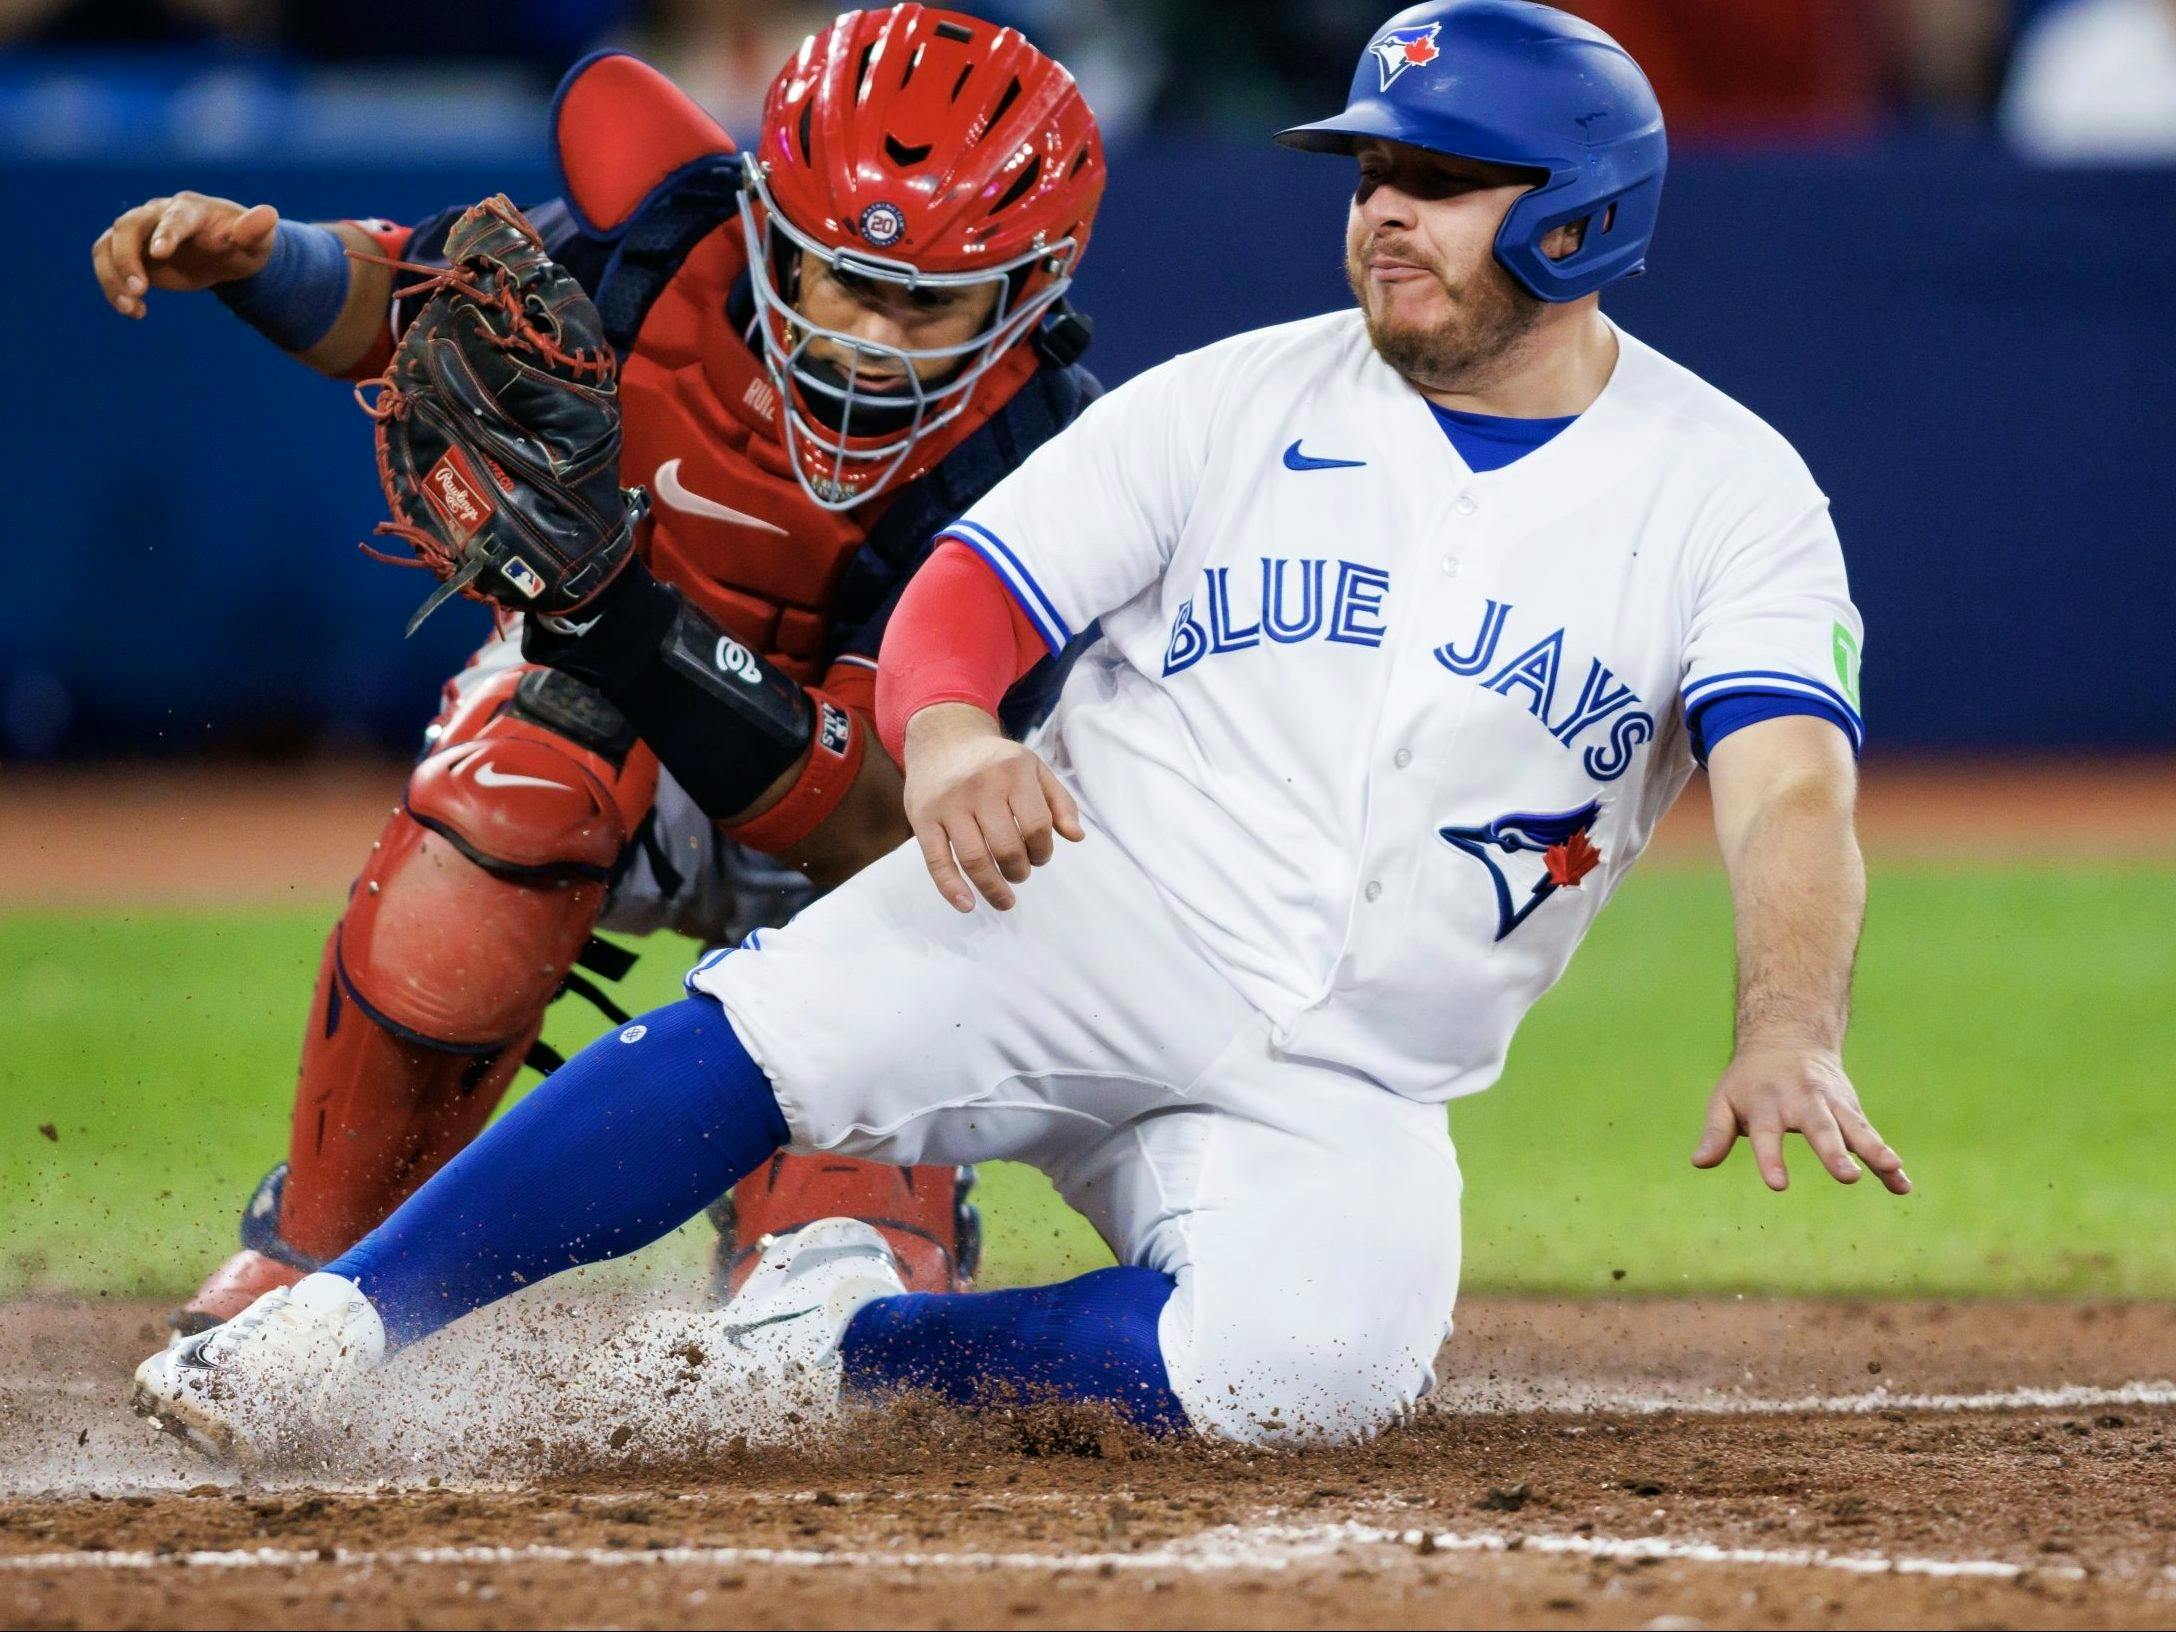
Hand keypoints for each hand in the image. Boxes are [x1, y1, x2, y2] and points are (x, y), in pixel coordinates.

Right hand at [93, 192, 279, 318]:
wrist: (227, 251)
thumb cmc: (244, 242)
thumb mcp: (257, 239)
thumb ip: (256, 230)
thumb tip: (269, 215)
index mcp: (191, 209)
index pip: (175, 217)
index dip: (166, 233)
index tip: (159, 254)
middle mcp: (158, 214)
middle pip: (128, 227)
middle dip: (127, 258)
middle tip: (140, 290)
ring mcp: (140, 232)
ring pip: (108, 245)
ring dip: (112, 276)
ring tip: (132, 308)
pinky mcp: (129, 252)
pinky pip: (107, 264)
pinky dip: (113, 287)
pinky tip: (135, 312)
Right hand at [902, 703, 1083, 911]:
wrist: (942, 737)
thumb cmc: (994, 760)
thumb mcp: (1033, 768)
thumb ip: (1059, 801)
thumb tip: (1076, 837)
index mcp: (1013, 772)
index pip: (1037, 826)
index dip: (1043, 851)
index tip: (1039, 857)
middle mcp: (980, 786)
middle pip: (1007, 847)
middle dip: (1019, 871)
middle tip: (1019, 873)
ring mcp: (949, 804)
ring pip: (975, 859)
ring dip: (993, 887)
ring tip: (1003, 897)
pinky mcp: (922, 818)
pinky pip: (937, 861)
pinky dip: (952, 889)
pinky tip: (967, 905)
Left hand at [1692, 1039, 1909, 1194]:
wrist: (1787, 1036)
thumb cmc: (1750, 1081)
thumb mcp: (1724, 1100)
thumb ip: (1715, 1132)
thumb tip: (1698, 1163)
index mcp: (1767, 1102)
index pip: (1767, 1134)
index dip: (1771, 1158)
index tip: (1778, 1185)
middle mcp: (1803, 1101)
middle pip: (1820, 1128)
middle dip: (1834, 1153)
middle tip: (1847, 1177)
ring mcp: (1831, 1104)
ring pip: (1855, 1127)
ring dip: (1874, 1149)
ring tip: (1890, 1169)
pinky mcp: (1851, 1110)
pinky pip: (1872, 1137)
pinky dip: (1888, 1160)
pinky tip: (1903, 1185)